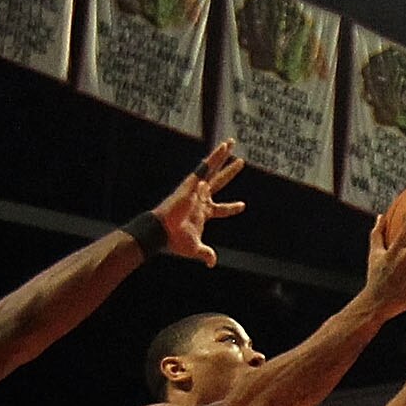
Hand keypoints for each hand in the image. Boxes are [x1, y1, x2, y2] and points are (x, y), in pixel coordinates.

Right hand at [150, 142, 245, 264]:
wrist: (162, 231)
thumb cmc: (175, 240)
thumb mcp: (195, 248)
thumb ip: (206, 253)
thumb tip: (212, 263)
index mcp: (203, 213)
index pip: (221, 209)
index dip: (232, 208)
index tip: (243, 205)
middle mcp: (201, 198)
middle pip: (220, 182)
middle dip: (230, 172)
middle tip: (241, 162)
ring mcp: (196, 189)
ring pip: (213, 168)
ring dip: (222, 156)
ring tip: (232, 143)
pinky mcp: (191, 183)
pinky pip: (205, 167)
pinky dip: (214, 157)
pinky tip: (223, 147)